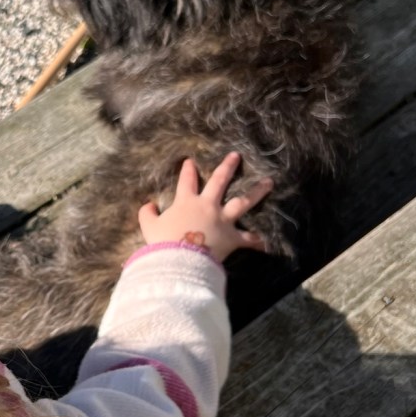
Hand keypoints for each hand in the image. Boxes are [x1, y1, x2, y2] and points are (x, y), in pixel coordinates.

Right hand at [138, 153, 273, 262]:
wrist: (180, 261)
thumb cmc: (163, 242)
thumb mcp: (149, 227)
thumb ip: (147, 214)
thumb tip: (148, 206)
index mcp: (186, 202)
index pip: (186, 181)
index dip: (188, 170)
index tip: (190, 161)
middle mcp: (207, 206)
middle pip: (220, 181)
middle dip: (228, 167)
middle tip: (236, 156)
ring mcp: (222, 220)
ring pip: (243, 202)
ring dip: (257, 191)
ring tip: (268, 182)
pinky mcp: (232, 238)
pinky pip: (248, 239)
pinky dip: (256, 240)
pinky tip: (265, 240)